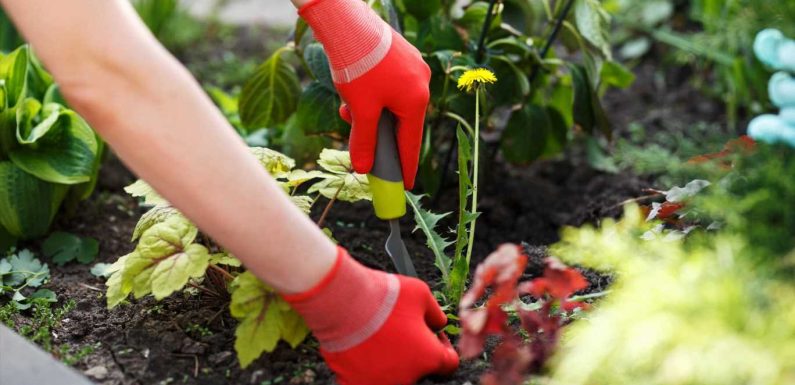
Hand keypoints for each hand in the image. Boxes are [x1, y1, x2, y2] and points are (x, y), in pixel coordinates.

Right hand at [282, 247, 458, 384]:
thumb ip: (436, 314)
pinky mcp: (354, 382)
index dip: (443, 346)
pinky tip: (362, 345)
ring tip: (379, 335)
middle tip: (401, 331)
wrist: (345, 302)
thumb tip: (438, 322)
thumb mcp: (422, 294)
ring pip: (391, 374)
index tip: (432, 335)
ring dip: (390, 359)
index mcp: (429, 358)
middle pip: (417, 369)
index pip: (449, 363)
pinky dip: (364, 365)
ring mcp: (379, 382)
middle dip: (414, 351)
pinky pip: (364, 377)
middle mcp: (407, 377)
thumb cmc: (384, 297)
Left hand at [300, 0, 430, 188]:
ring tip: (347, 107)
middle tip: (362, 142)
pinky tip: (352, 89)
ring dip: (369, 112)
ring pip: (391, 103)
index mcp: (416, 99)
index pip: (411, 143)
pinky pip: (389, 85)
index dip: (405, 166)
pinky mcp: (401, 56)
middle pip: (400, 122)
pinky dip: (371, 94)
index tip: (405, 184)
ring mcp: (412, 67)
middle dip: (377, 132)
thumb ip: (364, 141)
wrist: (347, 23)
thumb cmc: (358, 66)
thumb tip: (363, 167)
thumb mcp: (360, 110)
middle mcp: (420, 83)